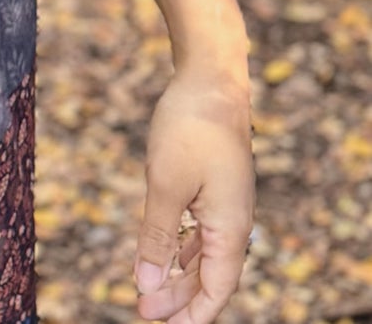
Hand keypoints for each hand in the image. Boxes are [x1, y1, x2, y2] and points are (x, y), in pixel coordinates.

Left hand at [132, 66, 255, 322]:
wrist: (210, 77)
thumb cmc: (190, 128)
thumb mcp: (165, 184)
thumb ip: (156, 237)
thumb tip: (146, 284)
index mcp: (230, 228)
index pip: (216, 290)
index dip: (190, 314)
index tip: (156, 322)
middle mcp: (234, 222)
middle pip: (210, 277)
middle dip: (179, 299)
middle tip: (142, 309)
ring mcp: (226, 204)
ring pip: (205, 255)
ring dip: (179, 275)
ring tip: (149, 289)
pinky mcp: (215, 186)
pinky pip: (202, 231)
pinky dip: (183, 248)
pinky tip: (166, 254)